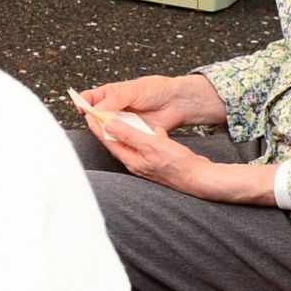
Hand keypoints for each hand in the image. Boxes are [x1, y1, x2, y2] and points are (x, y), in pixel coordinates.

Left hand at [76, 101, 204, 188]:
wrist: (201, 178)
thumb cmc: (179, 165)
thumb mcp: (151, 145)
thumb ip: (129, 134)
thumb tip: (108, 125)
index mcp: (131, 159)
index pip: (107, 140)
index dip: (97, 125)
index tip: (89, 113)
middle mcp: (136, 162)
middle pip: (117, 142)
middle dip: (108, 127)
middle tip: (100, 113)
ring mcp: (147, 163)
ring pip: (133, 143)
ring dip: (128, 130)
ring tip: (123, 118)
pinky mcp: (158, 162)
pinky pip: (148, 145)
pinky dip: (148, 136)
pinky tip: (156, 132)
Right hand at [78, 74, 218, 133]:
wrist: (178, 102)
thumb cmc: (156, 89)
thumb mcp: (132, 90)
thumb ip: (114, 99)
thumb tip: (96, 108)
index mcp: (110, 94)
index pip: (89, 98)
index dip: (83, 104)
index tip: (82, 110)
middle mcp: (114, 108)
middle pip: (96, 116)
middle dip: (94, 120)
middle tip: (98, 122)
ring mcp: (124, 121)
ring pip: (108, 128)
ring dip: (108, 130)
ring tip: (112, 129)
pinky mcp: (134, 132)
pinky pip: (123, 137)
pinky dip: (122, 137)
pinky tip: (124, 135)